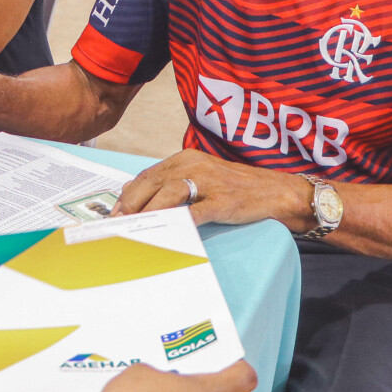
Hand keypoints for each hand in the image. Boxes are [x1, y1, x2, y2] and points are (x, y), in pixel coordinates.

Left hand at [113, 149, 298, 226]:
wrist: (277, 192)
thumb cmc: (236, 188)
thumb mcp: (201, 177)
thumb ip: (171, 184)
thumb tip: (135, 197)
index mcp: (186, 158)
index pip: (147, 175)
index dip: (127, 195)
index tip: (113, 214)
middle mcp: (194, 165)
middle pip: (151, 182)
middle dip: (130, 204)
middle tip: (116, 225)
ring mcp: (209, 182)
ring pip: (168, 194)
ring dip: (147, 213)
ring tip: (133, 229)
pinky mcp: (223, 201)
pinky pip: (194, 213)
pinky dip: (177, 223)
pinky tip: (164, 234)